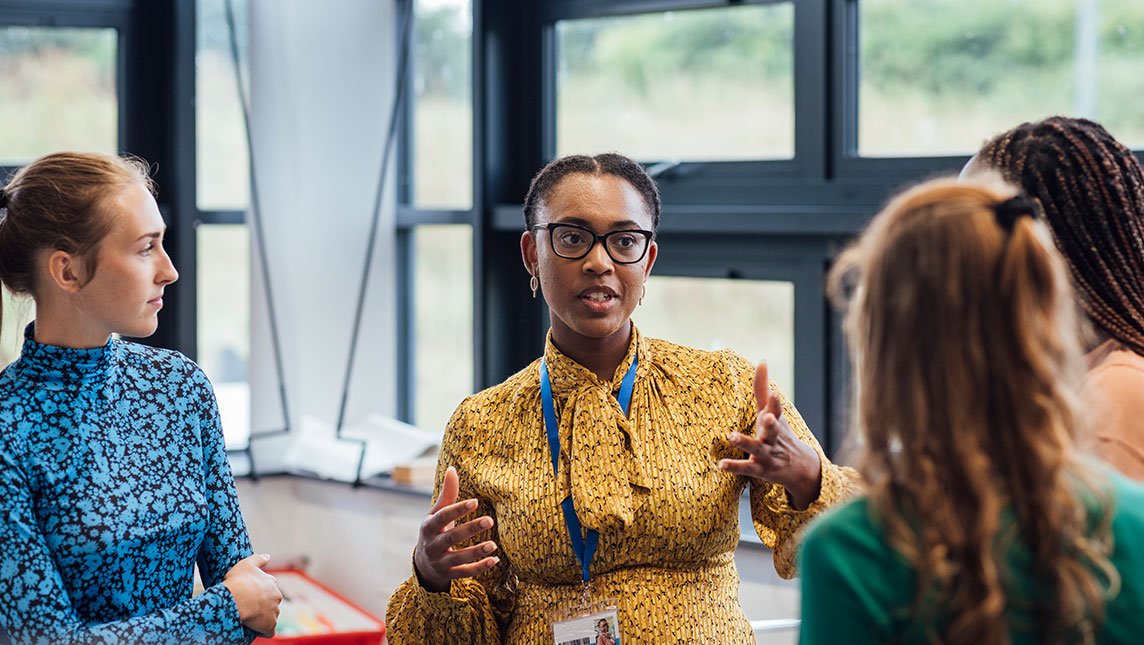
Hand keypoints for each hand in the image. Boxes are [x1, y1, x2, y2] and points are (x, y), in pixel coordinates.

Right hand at [223, 553, 281, 636]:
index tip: (249, 595)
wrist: (236, 598)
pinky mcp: (270, 625)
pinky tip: (256, 631)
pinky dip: (264, 632)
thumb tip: (268, 556)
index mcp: (272, 582)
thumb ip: (259, 559)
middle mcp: (277, 596)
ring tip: (250, 619)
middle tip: (248, 608)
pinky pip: (269, 631)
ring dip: (263, 618)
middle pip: (271, 603)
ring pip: (271, 616)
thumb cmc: (238, 581)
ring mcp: (275, 611)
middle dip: (263, 605)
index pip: (269, 588)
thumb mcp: (246, 564)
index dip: (259, 592)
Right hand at [413, 466, 498, 592]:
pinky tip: (494, 560)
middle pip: (451, 537)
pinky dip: (479, 568)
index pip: (443, 516)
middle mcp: (432, 545)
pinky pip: (464, 573)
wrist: (424, 564)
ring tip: (494, 545)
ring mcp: (440, 562)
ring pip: (458, 558)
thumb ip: (447, 494)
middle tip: (490, 520)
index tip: (475, 501)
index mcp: (428, 526)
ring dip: (476, 552)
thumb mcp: (436, 513)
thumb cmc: (435, 531)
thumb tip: (452, 469)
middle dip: (470, 529)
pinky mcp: (449, 574)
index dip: (458, 510)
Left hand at [718, 363, 822, 509]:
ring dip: (745, 442)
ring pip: (757, 449)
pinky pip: (746, 468)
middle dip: (772, 423)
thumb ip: (762, 388)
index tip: (774, 392)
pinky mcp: (760, 469)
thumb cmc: (780, 433)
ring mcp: (767, 454)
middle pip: (774, 430)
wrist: (800, 467)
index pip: (777, 410)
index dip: (775, 401)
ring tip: (732, 436)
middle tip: (768, 416)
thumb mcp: (772, 411)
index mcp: (776, 422)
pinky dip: (734, 466)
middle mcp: (773, 437)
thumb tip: (762, 361)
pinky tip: (720, 464)